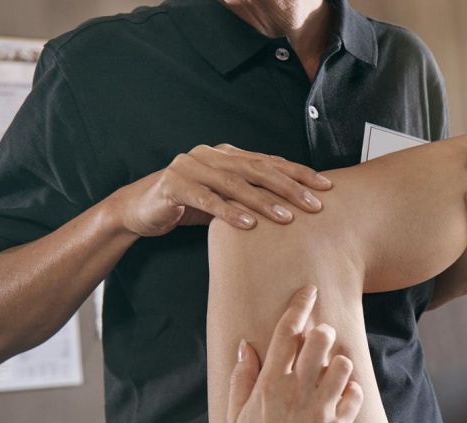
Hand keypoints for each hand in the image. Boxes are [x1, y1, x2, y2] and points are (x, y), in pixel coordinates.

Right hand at [114, 144, 333, 237]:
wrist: (140, 209)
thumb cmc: (187, 205)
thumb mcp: (223, 199)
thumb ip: (249, 197)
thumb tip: (293, 209)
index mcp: (228, 155)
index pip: (270, 162)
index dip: (299, 173)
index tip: (326, 188)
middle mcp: (212, 155)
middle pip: (258, 169)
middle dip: (290, 187)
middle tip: (314, 205)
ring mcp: (191, 166)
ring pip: (235, 183)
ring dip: (264, 201)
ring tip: (287, 218)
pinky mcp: (174, 184)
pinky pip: (206, 198)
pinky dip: (228, 211)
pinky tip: (248, 224)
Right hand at [224, 286, 362, 422]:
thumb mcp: (235, 417)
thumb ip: (241, 379)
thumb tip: (245, 347)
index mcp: (268, 385)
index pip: (286, 332)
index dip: (300, 306)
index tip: (309, 292)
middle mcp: (296, 392)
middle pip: (320, 339)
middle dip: (324, 333)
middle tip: (321, 341)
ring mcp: (319, 410)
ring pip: (343, 364)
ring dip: (339, 363)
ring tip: (331, 374)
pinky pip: (356, 394)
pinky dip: (352, 390)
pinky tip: (343, 396)